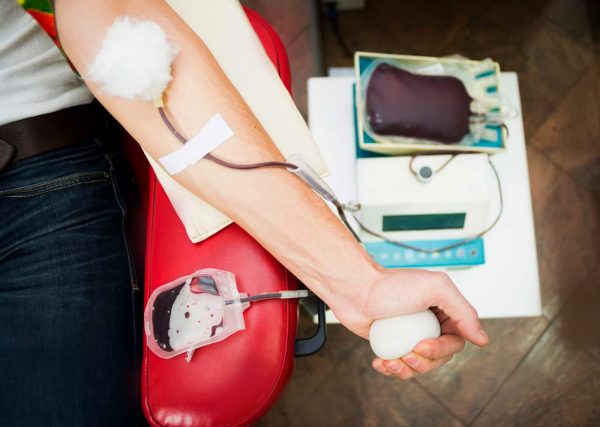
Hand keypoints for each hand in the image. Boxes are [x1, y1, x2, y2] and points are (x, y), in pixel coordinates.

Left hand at [328, 268, 488, 379]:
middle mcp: (429, 323)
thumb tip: (482, 339)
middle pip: (439, 357)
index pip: (456, 341)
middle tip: (407, 353)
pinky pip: (398, 365)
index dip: (442, 349)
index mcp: (444, 310)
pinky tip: (381, 363)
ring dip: (407, 369)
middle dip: (424, 361)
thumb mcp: (436, 288)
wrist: (355, 288)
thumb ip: (464, 312)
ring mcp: (409, 335)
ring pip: (419, 365)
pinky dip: (391, 368)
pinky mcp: (391, 344)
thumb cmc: (391, 285)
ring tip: (391, 361)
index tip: (422, 345)